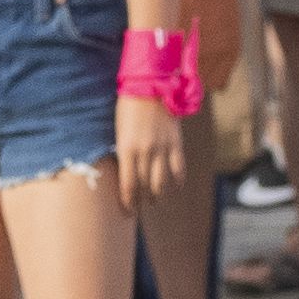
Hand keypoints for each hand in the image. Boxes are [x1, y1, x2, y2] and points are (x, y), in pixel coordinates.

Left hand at [117, 91, 187, 215]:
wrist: (150, 87)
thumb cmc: (128, 106)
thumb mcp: (120, 130)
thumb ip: (124, 151)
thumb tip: (126, 171)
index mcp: (127, 149)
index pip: (129, 184)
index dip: (129, 201)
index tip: (128, 211)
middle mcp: (145, 152)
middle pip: (145, 186)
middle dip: (143, 199)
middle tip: (141, 207)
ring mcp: (163, 149)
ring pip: (162, 182)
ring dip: (159, 194)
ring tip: (156, 200)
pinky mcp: (176, 144)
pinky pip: (179, 169)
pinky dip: (177, 181)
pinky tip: (175, 187)